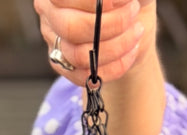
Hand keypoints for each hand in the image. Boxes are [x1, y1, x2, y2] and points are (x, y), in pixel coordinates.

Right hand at [34, 0, 151, 86]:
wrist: (132, 22)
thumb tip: (125, 1)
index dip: (97, 3)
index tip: (127, 1)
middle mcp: (50, 13)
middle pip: (70, 28)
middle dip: (110, 24)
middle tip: (133, 12)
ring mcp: (55, 41)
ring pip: (79, 55)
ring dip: (116, 47)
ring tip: (136, 32)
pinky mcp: (64, 66)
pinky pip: (85, 76)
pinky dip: (114, 67)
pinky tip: (131, 52)